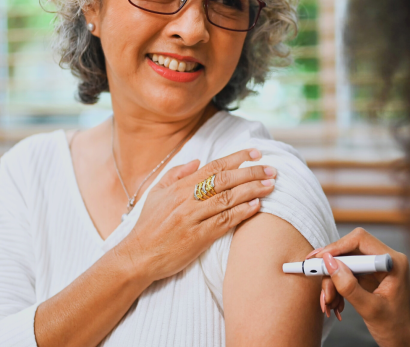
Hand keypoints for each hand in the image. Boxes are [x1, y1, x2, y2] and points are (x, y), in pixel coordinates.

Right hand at [116, 148, 275, 281]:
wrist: (138, 256)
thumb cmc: (149, 226)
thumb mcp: (157, 194)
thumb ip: (176, 174)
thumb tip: (198, 161)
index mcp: (179, 187)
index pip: (213, 167)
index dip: (237, 158)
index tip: (256, 153)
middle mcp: (186, 199)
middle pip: (225, 180)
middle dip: (251, 172)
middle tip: (272, 169)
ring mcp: (192, 218)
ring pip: (227, 199)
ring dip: (252, 190)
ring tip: (270, 185)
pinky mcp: (197, 237)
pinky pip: (224, 221)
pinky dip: (242, 212)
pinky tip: (257, 206)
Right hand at [312, 228, 409, 346]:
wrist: (407, 341)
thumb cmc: (398, 327)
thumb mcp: (371, 309)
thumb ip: (349, 286)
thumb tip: (329, 263)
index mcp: (393, 262)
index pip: (360, 240)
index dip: (337, 247)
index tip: (319, 260)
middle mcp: (384, 260)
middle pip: (349, 251)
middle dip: (332, 271)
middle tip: (324, 292)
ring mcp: (376, 268)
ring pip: (344, 264)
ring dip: (332, 283)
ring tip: (330, 304)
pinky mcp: (369, 277)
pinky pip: (346, 275)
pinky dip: (337, 288)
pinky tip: (336, 304)